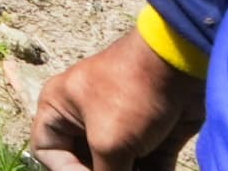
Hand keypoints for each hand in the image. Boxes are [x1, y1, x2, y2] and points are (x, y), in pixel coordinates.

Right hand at [25, 30, 205, 170]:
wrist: (179, 66)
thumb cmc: (129, 95)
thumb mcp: (108, 143)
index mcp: (59, 108)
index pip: (48, 153)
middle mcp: (85, 119)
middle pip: (83, 162)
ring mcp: (120, 129)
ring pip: (119, 168)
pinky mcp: (152, 139)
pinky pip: (147, 168)